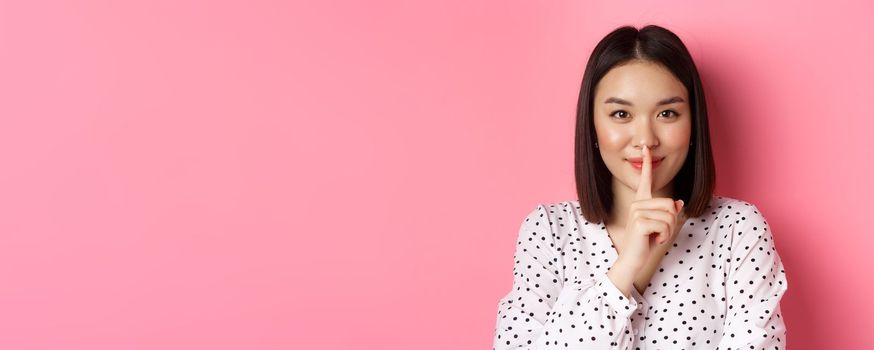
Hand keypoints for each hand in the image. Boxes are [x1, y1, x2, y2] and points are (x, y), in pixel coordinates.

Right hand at [618, 145, 685, 269]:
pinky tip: (654, 241)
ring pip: (669, 216)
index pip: (645, 180)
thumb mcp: (660, 226)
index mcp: (641, 202)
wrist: (632, 259)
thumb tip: (679, 203)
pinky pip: (664, 225)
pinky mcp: (639, 222)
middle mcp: (637, 204)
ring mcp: (637, 212)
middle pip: (670, 204)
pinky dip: (664, 236)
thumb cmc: (645, 243)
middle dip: (671, 222)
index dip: (647, 164)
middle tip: (660, 233)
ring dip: (668, 231)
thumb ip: (669, 213)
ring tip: (656, 237)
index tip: (646, 149)